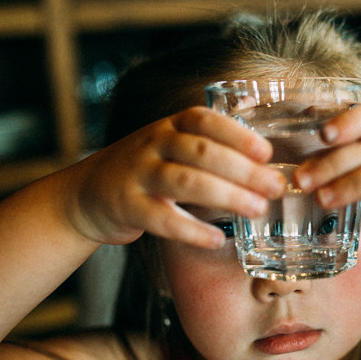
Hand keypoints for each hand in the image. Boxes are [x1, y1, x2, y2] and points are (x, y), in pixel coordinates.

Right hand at [64, 107, 286, 247]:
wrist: (86, 195)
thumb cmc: (143, 170)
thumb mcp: (169, 145)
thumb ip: (208, 143)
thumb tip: (259, 136)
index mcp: (169, 126)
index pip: (204, 120)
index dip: (237, 134)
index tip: (266, 151)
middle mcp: (153, 145)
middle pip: (201, 152)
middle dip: (243, 169)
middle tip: (275, 186)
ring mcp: (138, 175)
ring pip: (185, 181)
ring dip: (226, 195)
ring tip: (257, 209)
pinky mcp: (127, 207)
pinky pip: (162, 219)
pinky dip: (192, 230)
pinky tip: (217, 239)